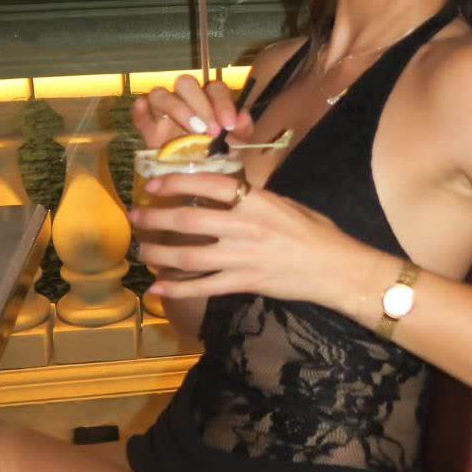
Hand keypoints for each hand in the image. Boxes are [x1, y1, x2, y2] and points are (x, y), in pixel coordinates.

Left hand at [128, 169, 384, 307]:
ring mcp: (242, 258)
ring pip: (188, 257)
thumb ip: (253, 198)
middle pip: (188, 222)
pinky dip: (178, 288)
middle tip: (136, 217)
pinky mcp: (244, 283)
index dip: (176, 183)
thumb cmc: (315, 231)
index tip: (154, 185)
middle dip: (156, 219)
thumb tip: (223, 193)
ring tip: (142, 250)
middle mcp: (245, 227)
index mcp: (257, 201)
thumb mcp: (284, 203)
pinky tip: (157, 287)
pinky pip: (203, 287)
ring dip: (159, 253)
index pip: (208, 185)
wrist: (335, 268)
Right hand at [131, 73, 254, 150]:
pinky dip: (140, 110)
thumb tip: (243, 117)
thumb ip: (243, 130)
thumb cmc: (219, 157)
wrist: (201, 180)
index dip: (223, 103)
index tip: (229, 125)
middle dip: (200, 104)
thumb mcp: (237, 146)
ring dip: (177, 108)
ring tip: (192, 132)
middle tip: (211, 131)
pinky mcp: (148, 129)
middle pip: (185, 83)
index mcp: (209, 99)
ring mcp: (163, 113)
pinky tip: (143, 109)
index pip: (214, 88)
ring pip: (160, 94)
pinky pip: (139, 114)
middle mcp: (185, 100)